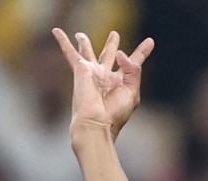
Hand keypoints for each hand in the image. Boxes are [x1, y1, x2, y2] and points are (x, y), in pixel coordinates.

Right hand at [52, 28, 152, 142]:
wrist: (97, 121)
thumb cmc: (115, 112)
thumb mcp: (132, 92)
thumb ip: (132, 70)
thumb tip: (120, 53)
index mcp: (122, 83)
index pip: (133, 64)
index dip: (142, 52)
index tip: (150, 41)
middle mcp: (107, 77)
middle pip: (110, 56)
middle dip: (111, 45)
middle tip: (114, 34)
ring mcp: (93, 73)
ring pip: (88, 53)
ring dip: (84, 43)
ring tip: (80, 35)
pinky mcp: (80, 70)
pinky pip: (70, 52)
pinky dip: (63, 42)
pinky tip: (56, 31)